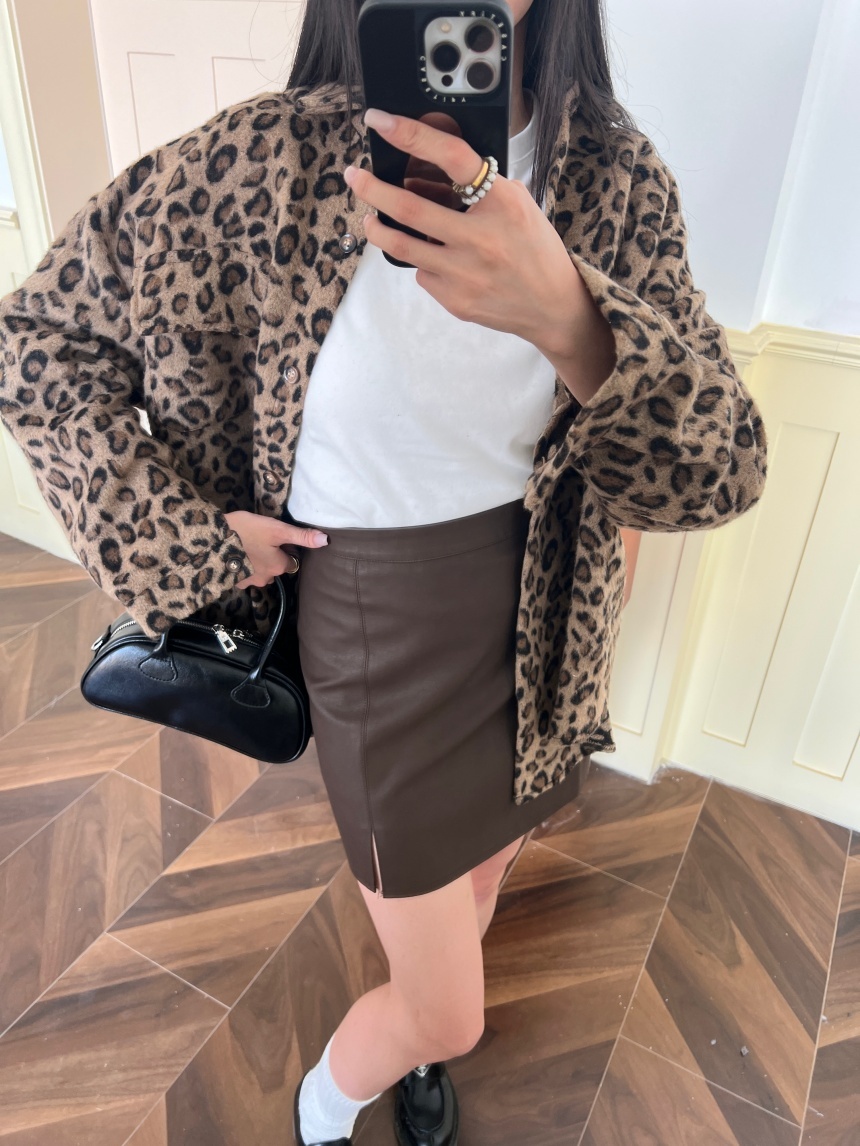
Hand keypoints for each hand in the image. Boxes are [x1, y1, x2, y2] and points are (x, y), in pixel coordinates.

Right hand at [224, 511, 327, 588]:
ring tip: (250, 545)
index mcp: (278, 567)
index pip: (292, 559)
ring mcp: (248, 581)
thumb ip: (301, 536)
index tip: (276, 537)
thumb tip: (326, 541)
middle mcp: (266, 578)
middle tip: (262, 539)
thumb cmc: (247, 531)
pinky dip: (245, 566)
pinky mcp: (234, 580)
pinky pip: (246, 574)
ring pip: (262, 572)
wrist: (211, 538)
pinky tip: (239, 553)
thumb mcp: (276, 529)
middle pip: (277, 567)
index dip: (286, 547)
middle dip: (273, 556)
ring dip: (259, 562)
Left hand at [348, 107, 587, 354]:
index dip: (410, 134)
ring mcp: (465, 272)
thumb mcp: (518, 205)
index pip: (451, 156)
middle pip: (410, 206)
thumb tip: (423, 174)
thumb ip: (478, 188)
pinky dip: (424, 261)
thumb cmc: (534, 249)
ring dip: (378, 227)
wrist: (553, 305)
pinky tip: (437, 260)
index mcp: (501, 202)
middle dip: (372, 188)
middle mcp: (481, 236)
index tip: (380, 121)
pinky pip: (423, 273)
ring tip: (371, 218)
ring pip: (403, 245)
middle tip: (354, 176)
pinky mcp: (455, 299)